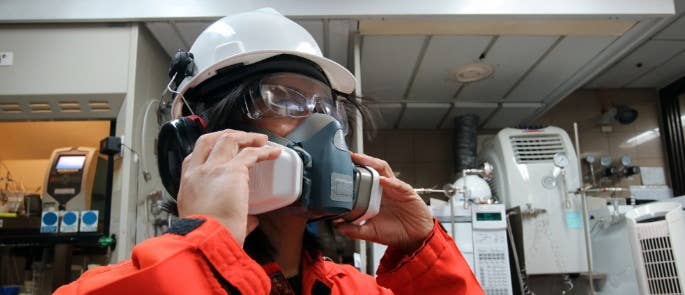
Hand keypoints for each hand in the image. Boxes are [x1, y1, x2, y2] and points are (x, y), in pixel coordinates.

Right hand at [176, 130, 280, 245]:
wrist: (206, 240)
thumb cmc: (206, 237)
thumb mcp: (208, 224)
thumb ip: (229, 218)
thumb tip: (251, 221)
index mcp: (187, 185)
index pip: (193, 158)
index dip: (208, 150)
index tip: (221, 150)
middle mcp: (196, 173)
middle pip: (209, 140)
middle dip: (226, 135)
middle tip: (242, 138)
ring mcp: (213, 169)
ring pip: (228, 139)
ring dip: (246, 137)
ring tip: (261, 140)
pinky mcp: (233, 171)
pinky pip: (251, 152)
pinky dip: (264, 150)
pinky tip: (274, 152)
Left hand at [336, 153, 433, 253]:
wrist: (414, 238)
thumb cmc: (394, 232)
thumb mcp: (371, 232)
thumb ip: (354, 230)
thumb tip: (338, 226)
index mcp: (374, 195)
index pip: (362, 178)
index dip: (352, 171)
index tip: (339, 168)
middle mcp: (383, 188)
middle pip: (371, 169)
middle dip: (361, 160)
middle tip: (348, 156)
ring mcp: (395, 188)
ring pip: (384, 170)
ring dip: (373, 163)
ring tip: (361, 159)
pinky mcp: (407, 193)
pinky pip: (398, 184)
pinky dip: (390, 181)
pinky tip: (382, 180)